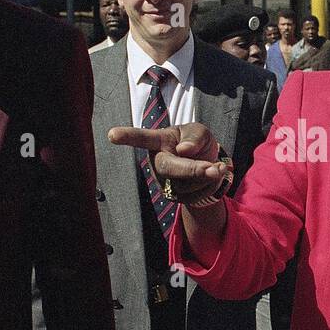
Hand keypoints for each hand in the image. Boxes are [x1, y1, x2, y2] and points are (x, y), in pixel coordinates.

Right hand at [107, 123, 230, 203]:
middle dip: (194, 170)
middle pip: (169, 168)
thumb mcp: (200, 132)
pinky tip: (212, 177)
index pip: (141, 138)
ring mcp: (162, 181)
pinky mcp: (172, 197)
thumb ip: (194, 137)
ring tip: (217, 167)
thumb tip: (183, 150)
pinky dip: (210, 187)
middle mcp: (156, 162)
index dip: (127, 136)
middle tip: (216, 169)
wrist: (206, 164)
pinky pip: (194, 196)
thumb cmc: (196, 142)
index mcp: (158, 141)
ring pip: (186, 184)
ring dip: (208, 178)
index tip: (112, 135)